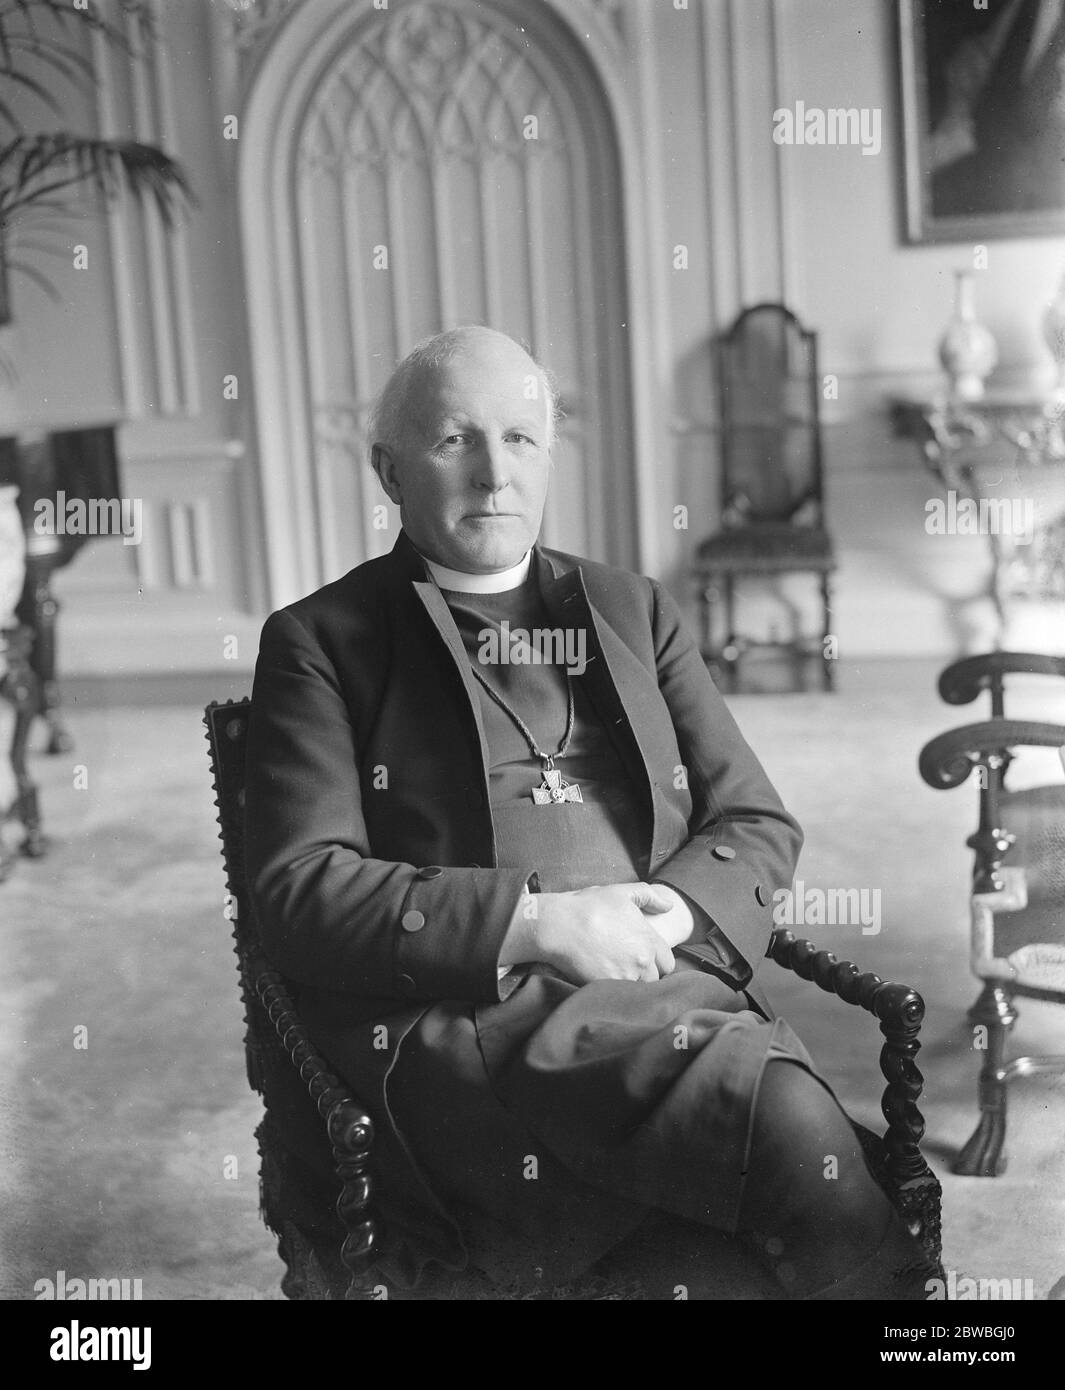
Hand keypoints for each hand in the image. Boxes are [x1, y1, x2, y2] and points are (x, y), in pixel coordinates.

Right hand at [525, 882, 681, 984]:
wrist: (558, 926)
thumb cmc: (588, 906)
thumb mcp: (620, 892)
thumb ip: (649, 896)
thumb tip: (670, 906)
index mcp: (648, 940)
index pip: (668, 963)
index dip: (656, 961)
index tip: (641, 957)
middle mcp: (641, 961)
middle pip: (655, 980)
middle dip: (644, 975)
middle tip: (627, 966)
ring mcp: (625, 977)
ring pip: (638, 990)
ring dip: (630, 985)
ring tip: (614, 974)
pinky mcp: (607, 988)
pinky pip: (618, 996)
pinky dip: (613, 991)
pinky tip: (602, 979)